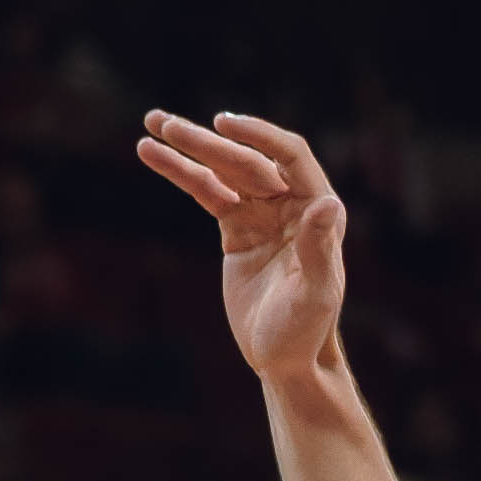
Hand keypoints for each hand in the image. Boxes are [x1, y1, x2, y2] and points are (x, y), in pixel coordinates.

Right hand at [134, 109, 351, 388]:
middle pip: (245, 160)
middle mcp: (292, 204)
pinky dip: (182, 174)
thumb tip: (328, 202)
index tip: (222, 122)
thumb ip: (318, 248)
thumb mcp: (314, 293)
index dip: (258, 136)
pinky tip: (154, 155)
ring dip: (187, 149)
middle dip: (205, 141)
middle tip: (165, 123)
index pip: (289, 157)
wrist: (284, 358)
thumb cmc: (306, 330)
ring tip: (151, 125)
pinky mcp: (236, 229)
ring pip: (222, 171)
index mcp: (317, 210)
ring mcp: (262, 214)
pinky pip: (207, 193)